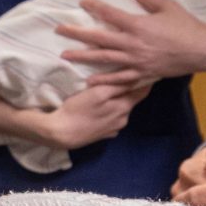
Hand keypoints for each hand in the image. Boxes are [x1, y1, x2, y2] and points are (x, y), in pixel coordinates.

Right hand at [30, 79, 150, 150]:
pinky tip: (100, 109)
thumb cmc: (78, 109)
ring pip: (121, 111)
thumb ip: (119, 86)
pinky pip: (112, 120)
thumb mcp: (99, 93)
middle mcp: (123, 120)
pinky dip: (110, 112)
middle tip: (123, 77)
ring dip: (118, 102)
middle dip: (129, 90)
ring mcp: (114, 129)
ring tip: (109, 93)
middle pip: (131, 101)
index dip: (144, 81)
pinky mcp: (104, 135)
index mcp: (124, 108)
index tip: (144, 71)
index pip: (142, 92)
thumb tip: (137, 79)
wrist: (61, 133)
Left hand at [59, 0, 205, 84]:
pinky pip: (119, 78)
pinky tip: (90, 81)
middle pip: (99, 39)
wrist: (202, 50)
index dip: (95, 7)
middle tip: (59, 31)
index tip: (82, 2)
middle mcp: (133, 44)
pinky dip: (104, 80)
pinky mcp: (142, 74)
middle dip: (77, 34)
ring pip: (104, 60)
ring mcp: (136, 61)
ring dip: (83, 57)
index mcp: (138, 25)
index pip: (110, 15)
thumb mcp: (167, 5)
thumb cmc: (186, 25)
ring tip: (65, 55)